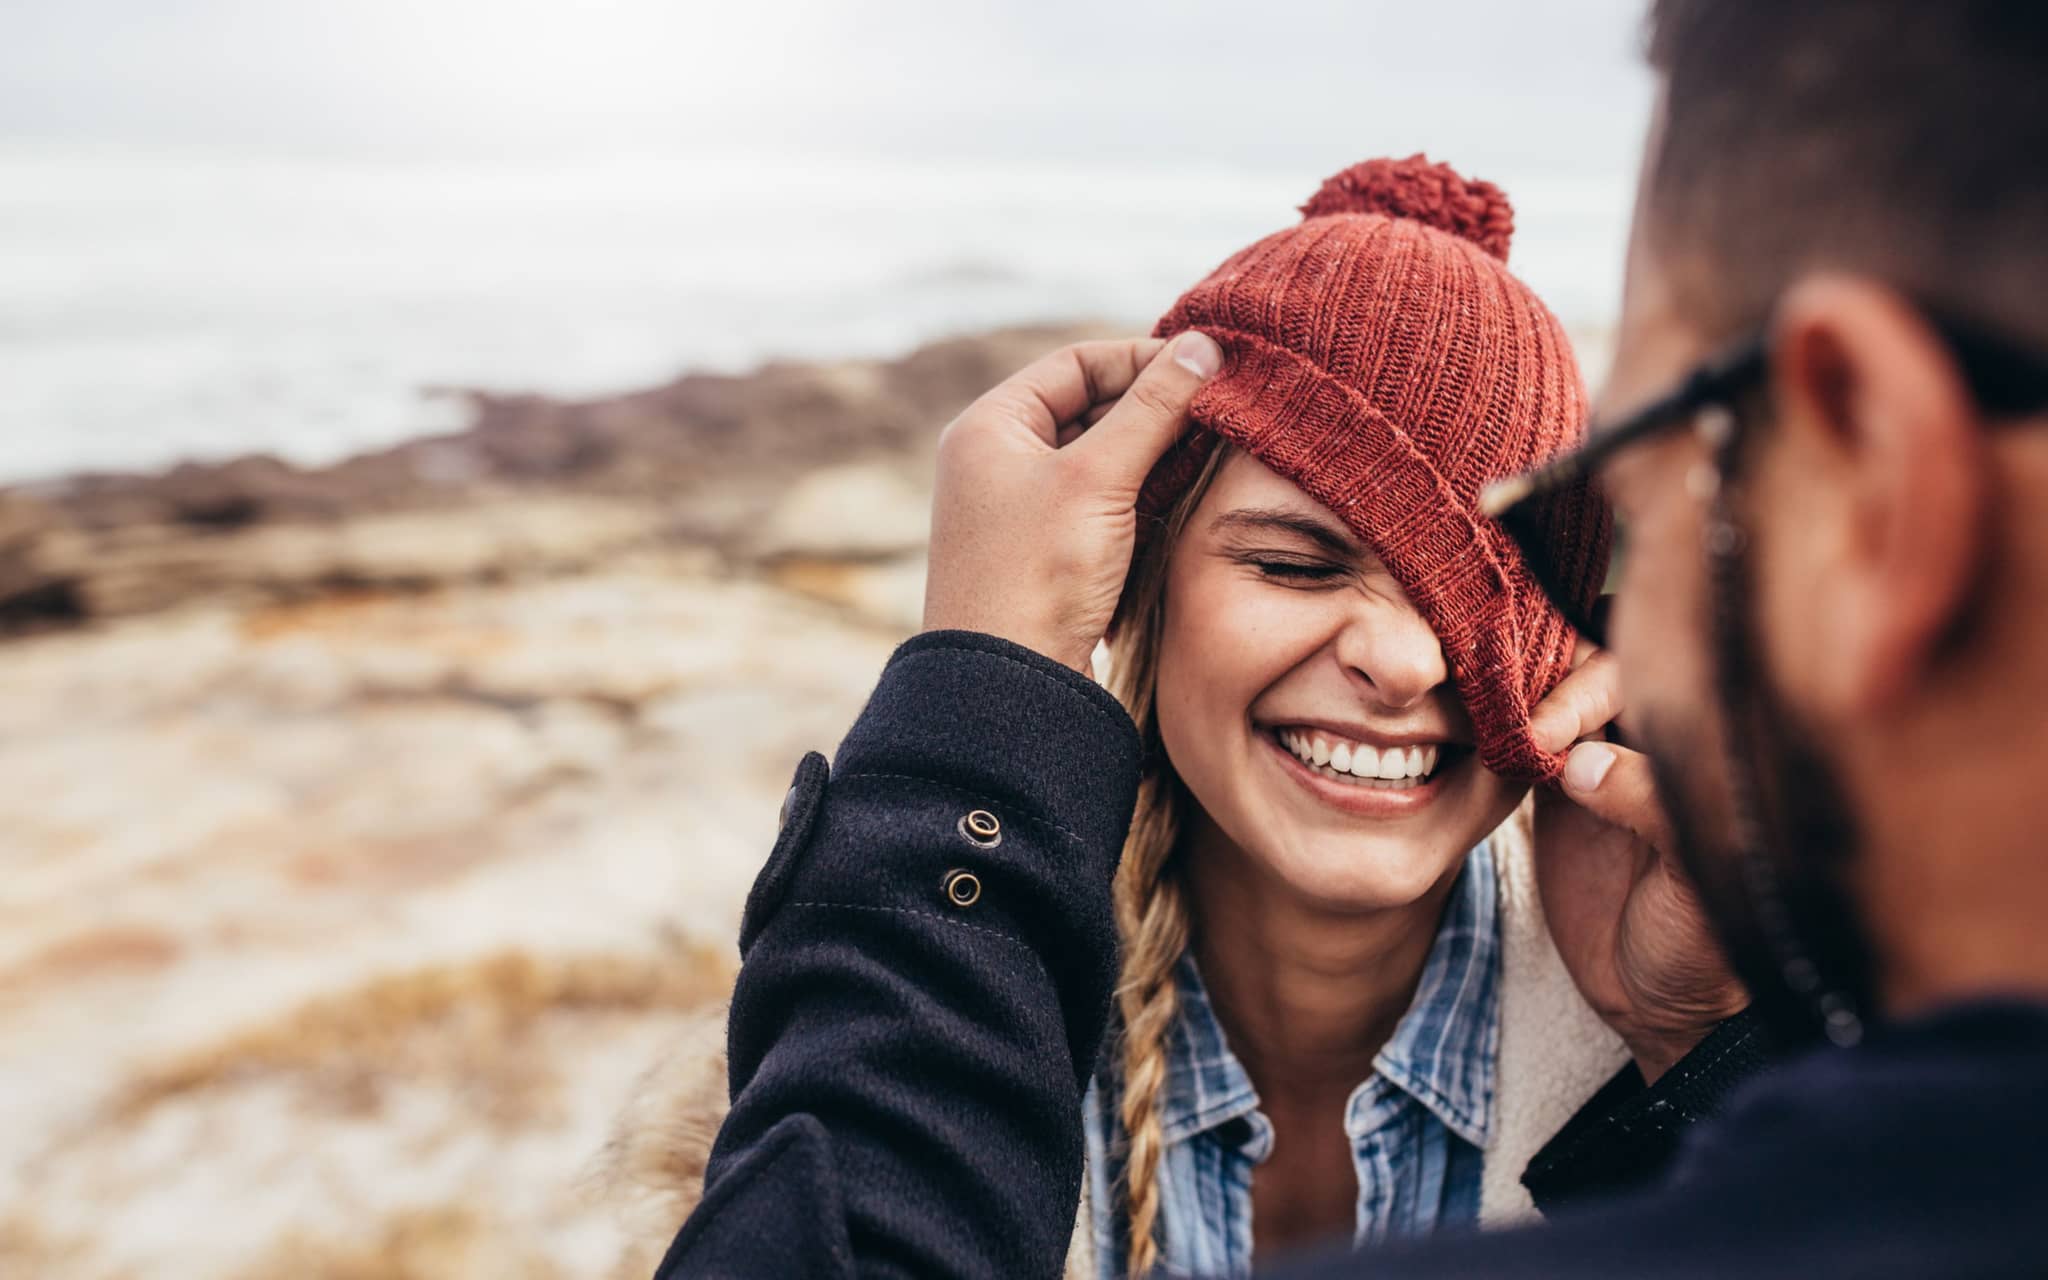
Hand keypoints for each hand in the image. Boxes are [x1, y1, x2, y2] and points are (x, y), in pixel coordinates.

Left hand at [922, 332, 1222, 671]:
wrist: (1008, 688)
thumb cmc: (1037, 575)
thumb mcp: (1099, 478)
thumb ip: (1153, 408)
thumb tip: (1203, 347)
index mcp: (990, 427)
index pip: (1076, 364)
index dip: (1142, 360)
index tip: (1204, 369)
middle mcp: (998, 461)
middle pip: (1090, 407)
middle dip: (1154, 408)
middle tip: (1220, 410)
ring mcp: (1021, 509)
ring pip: (1101, 457)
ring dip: (1156, 451)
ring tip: (1214, 449)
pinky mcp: (1045, 553)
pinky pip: (1101, 503)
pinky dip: (1143, 493)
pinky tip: (1186, 495)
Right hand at [1527, 644, 1747, 1082]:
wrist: (1660, 1011)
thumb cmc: (1701, 949)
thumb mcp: (1694, 882)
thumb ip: (1651, 809)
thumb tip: (1580, 762)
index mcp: (1697, 753)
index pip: (1646, 676)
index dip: (1595, 681)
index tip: (1553, 726)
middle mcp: (1651, 746)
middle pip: (1596, 668)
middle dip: (1551, 680)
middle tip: (1518, 726)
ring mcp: (1603, 766)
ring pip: (1559, 696)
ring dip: (1520, 696)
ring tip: (1485, 714)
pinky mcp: (1560, 795)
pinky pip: (1529, 742)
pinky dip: (1501, 729)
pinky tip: (1477, 732)